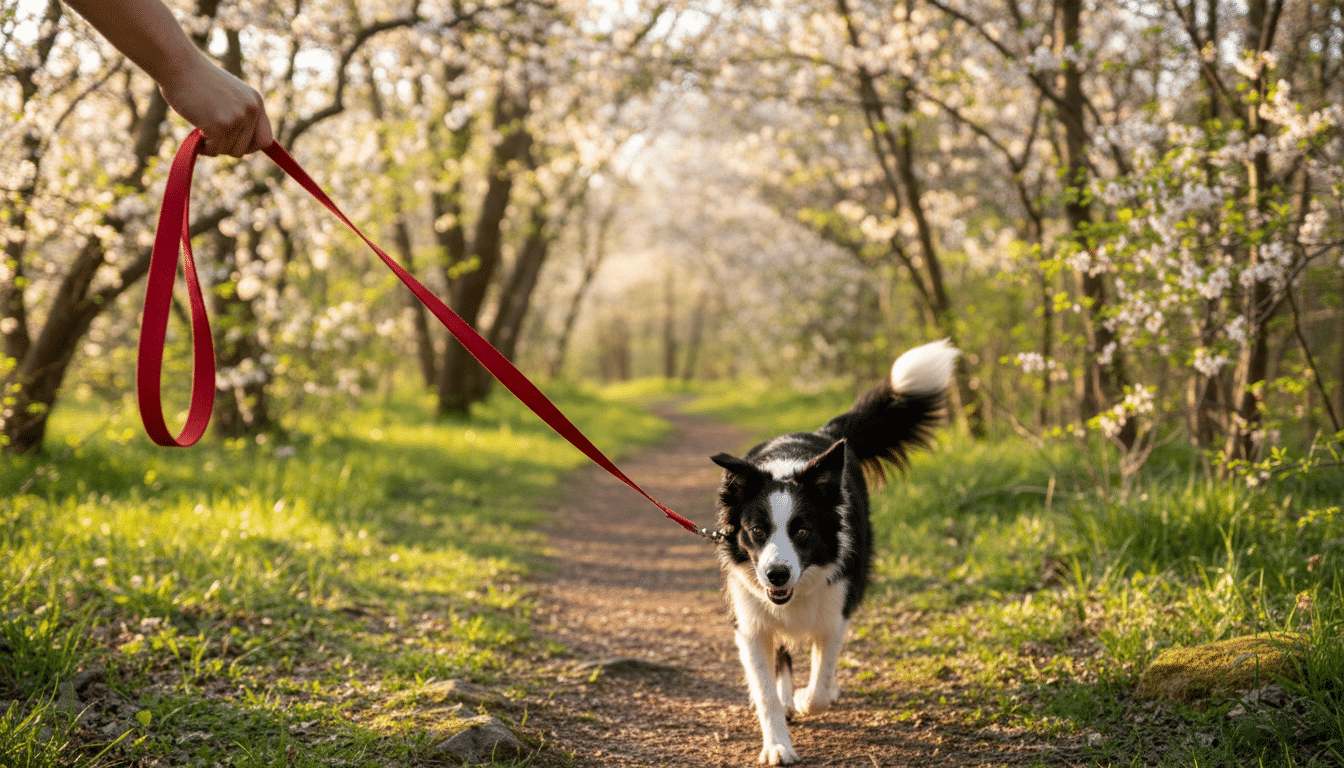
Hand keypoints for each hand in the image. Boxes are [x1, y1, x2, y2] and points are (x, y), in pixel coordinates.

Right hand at [158, 48, 272, 157]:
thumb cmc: (198, 80)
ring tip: (200, 127)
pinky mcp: (220, 125)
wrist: (179, 65)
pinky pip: (213, 150)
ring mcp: (237, 118)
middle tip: (210, 134)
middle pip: (244, 150)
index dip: (250, 147)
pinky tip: (195, 133)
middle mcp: (251, 110)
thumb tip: (244, 143)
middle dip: (226, 146)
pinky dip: (202, 147)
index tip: (233, 144)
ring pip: (227, 151)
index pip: (265, 140)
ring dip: (212, 145)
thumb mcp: (230, 94)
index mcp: (256, 103)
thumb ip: (241, 114)